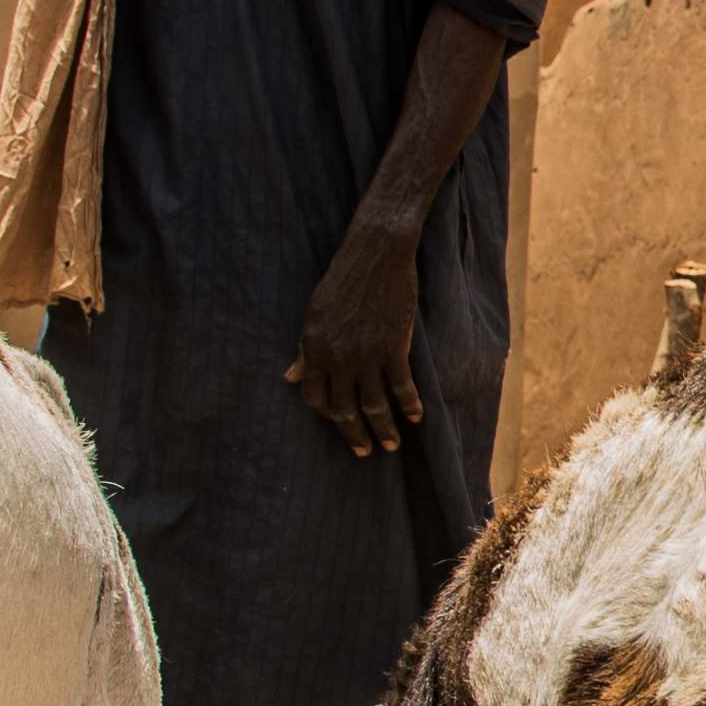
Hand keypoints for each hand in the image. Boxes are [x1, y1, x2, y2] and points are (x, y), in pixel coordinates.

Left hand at [290, 217, 425, 455]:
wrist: (375, 254)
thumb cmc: (341, 280)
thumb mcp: (313, 314)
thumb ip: (304, 350)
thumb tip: (289, 378)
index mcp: (314, 348)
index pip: (313, 396)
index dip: (325, 414)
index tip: (338, 422)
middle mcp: (337, 357)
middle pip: (344, 408)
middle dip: (355, 434)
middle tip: (365, 451)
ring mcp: (366, 354)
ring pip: (373, 404)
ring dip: (383, 429)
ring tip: (390, 446)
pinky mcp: (393, 346)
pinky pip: (401, 386)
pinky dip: (409, 404)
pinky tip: (416, 417)